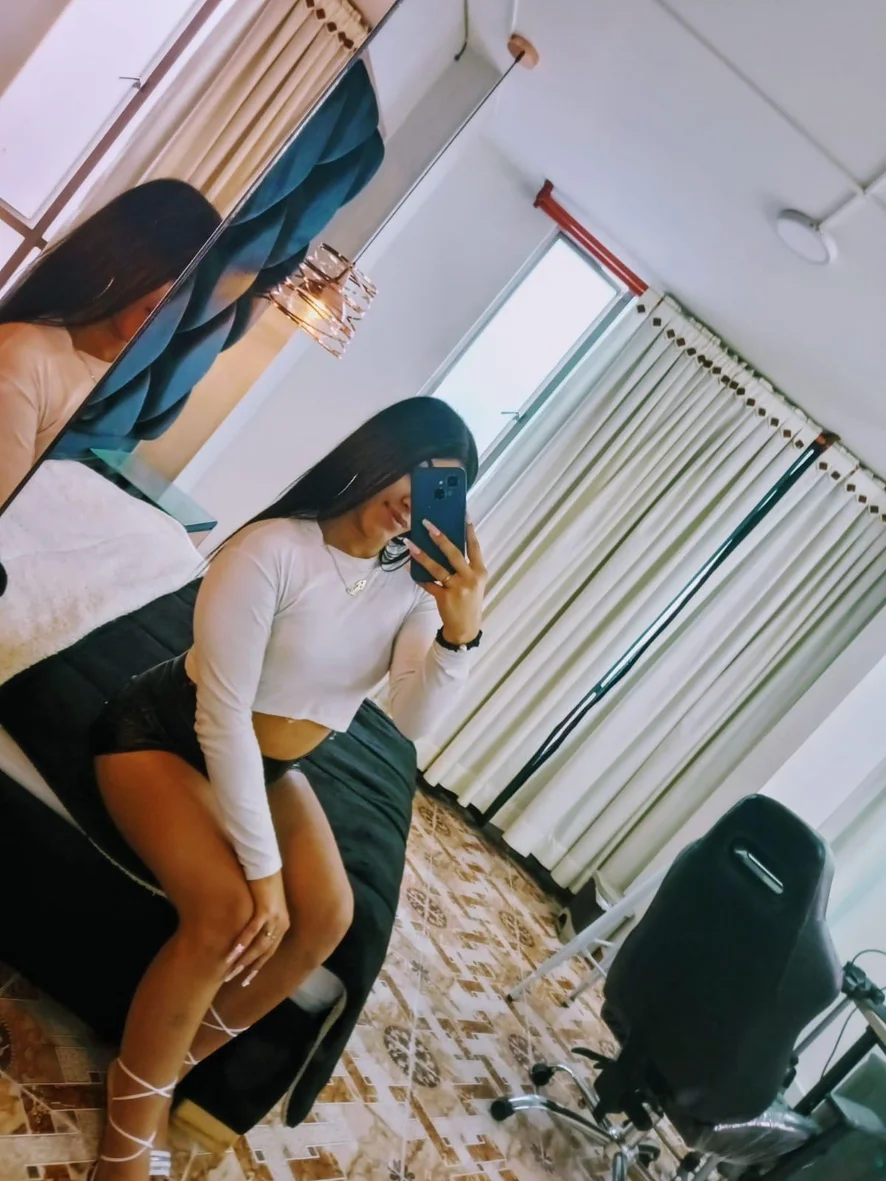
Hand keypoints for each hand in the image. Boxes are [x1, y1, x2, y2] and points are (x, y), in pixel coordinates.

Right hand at [224, 871, 289, 987]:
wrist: (265, 861)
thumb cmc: (262, 880)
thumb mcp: (265, 902)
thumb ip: (259, 918)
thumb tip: (247, 931)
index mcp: (282, 923)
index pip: (270, 951)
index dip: (257, 966)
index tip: (245, 978)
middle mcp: (281, 923)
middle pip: (264, 953)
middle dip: (248, 968)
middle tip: (233, 979)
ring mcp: (273, 917)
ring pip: (258, 946)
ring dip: (242, 960)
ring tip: (228, 970)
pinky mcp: (264, 909)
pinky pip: (251, 931)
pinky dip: (241, 944)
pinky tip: (231, 954)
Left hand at [406, 520, 486, 643]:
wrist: (466, 628)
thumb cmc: (469, 600)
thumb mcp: (474, 582)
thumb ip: (465, 565)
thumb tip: (448, 544)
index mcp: (480, 571)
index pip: (475, 547)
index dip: (469, 531)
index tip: (463, 515)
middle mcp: (470, 578)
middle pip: (454, 554)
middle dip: (440, 538)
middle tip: (428, 524)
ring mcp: (457, 588)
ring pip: (437, 568)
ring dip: (422, 555)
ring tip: (410, 544)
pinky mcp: (444, 597)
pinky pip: (428, 584)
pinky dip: (418, 576)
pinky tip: (409, 568)